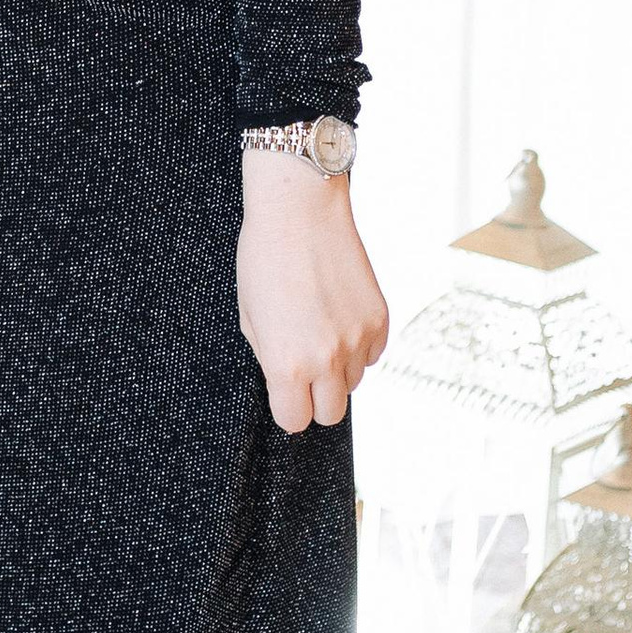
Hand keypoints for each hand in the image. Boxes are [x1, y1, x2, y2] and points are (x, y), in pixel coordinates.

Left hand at [236, 153, 385, 434]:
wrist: (300, 211)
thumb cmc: (264, 258)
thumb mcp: (250, 316)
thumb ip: (270, 358)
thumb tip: (289, 382)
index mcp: (286, 362)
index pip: (294, 421)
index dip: (287, 408)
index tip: (285, 394)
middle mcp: (327, 358)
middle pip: (330, 414)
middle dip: (315, 399)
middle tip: (304, 372)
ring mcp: (358, 339)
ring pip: (353, 383)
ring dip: (337, 370)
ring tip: (318, 331)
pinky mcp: (381, 319)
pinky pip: (373, 354)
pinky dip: (358, 346)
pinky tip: (338, 316)